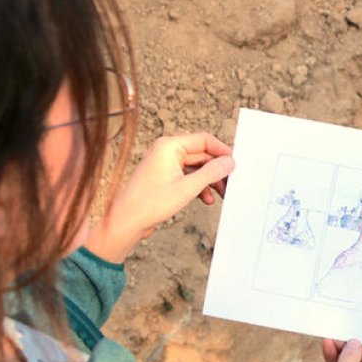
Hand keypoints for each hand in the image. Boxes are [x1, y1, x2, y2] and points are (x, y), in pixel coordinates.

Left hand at [85, 132, 233, 261]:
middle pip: (202, 154)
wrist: (126, 221)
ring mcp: (165, 165)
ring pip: (197, 167)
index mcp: (169, 146)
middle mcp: (167, 151)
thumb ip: (211, 173)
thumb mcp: (187, 188)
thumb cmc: (148, 203)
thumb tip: (229, 162)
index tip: (234, 163)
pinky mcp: (165, 178)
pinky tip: (206, 199)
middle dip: (217, 170)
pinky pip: (189, 177)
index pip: (204, 140)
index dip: (221, 151)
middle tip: (230, 183)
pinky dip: (199, 187)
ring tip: (221, 194)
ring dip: (209, 180)